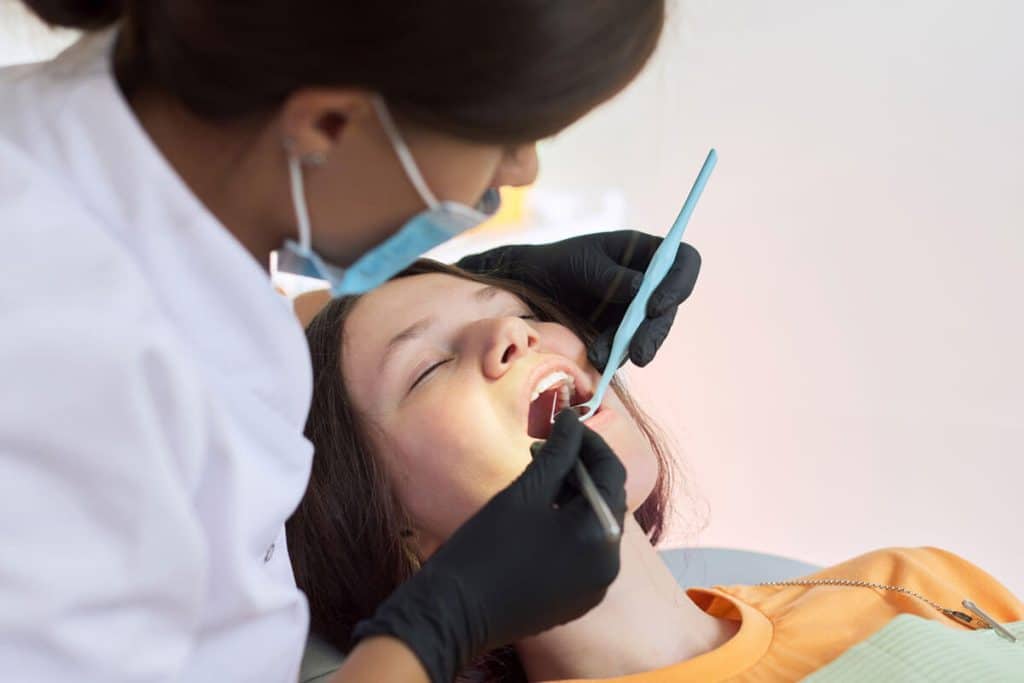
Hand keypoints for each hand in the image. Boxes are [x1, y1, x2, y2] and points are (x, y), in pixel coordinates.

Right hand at [351, 412, 626, 682]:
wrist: (453, 612)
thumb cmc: (487, 547)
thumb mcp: (525, 492)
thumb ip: (557, 452)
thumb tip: (573, 419)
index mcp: (602, 535)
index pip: (611, 474)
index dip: (590, 442)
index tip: (564, 423)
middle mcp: (609, 565)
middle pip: (604, 500)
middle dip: (579, 469)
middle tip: (545, 447)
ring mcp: (593, 587)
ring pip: (592, 526)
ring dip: (572, 497)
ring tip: (538, 476)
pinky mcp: (575, 600)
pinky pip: (582, 552)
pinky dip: (567, 527)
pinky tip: (539, 513)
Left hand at [458, 230, 700, 370]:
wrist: (533, 288)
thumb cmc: (559, 263)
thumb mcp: (581, 262)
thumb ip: (608, 275)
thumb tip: (639, 289)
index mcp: (646, 253)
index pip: (683, 262)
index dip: (678, 283)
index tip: (654, 306)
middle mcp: (650, 282)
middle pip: (670, 305)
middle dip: (655, 331)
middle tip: (639, 352)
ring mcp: (639, 309)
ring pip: (653, 332)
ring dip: (634, 347)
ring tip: (603, 356)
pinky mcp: (625, 333)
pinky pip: (630, 347)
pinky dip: (615, 354)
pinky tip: (596, 357)